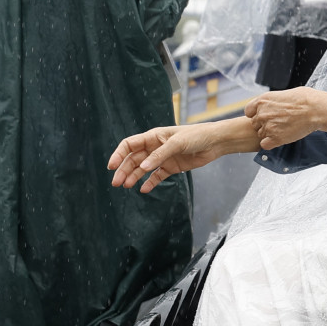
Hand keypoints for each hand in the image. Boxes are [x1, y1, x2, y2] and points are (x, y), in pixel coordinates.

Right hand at [108, 119, 255, 193]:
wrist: (215, 142)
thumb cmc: (197, 136)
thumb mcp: (177, 143)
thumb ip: (160, 155)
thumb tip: (143, 167)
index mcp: (153, 136)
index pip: (129, 145)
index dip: (118, 154)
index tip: (111, 166)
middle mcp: (155, 147)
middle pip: (134, 159)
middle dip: (123, 170)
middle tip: (116, 182)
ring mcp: (163, 158)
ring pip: (143, 169)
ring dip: (133, 177)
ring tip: (126, 186)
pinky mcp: (172, 167)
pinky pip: (157, 176)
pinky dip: (150, 183)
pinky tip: (144, 189)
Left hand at [246, 87, 326, 149]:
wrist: (316, 109)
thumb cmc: (306, 99)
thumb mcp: (284, 93)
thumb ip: (274, 101)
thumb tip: (275, 104)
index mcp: (262, 101)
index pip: (249, 111)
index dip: (257, 114)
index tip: (266, 115)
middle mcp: (262, 113)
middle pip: (255, 124)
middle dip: (265, 124)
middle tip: (280, 122)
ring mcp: (268, 126)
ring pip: (261, 134)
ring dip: (270, 134)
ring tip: (284, 129)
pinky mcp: (275, 138)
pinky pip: (265, 145)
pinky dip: (271, 144)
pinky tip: (281, 138)